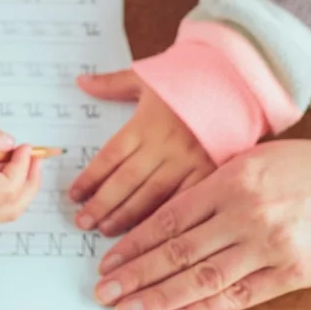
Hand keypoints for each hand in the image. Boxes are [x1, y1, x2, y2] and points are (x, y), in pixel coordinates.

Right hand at [0, 120, 44, 230]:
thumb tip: (8, 143)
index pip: (7, 187)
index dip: (23, 166)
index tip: (24, 147)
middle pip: (12, 208)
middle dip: (30, 182)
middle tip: (34, 159)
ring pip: (3, 215)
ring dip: (19, 191)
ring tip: (20, 164)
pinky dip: (3, 197)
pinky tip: (0, 175)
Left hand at [68, 69, 216, 235]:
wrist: (236, 81)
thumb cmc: (189, 79)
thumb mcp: (148, 76)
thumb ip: (112, 84)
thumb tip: (81, 82)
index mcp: (146, 123)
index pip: (110, 156)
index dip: (90, 178)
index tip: (74, 195)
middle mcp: (164, 145)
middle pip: (126, 180)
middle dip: (102, 204)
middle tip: (82, 222)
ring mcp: (188, 161)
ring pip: (152, 195)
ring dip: (127, 215)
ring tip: (106, 230)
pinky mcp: (209, 173)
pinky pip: (183, 200)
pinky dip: (165, 218)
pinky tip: (149, 233)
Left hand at [91, 138, 310, 309]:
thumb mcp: (256, 157)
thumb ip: (214, 182)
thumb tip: (169, 213)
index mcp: (232, 179)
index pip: (170, 218)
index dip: (135, 243)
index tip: (108, 260)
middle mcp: (246, 213)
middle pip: (178, 252)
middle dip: (136, 275)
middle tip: (105, 292)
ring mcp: (269, 245)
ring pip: (202, 278)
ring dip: (160, 298)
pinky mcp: (291, 272)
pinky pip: (238, 296)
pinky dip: (203, 308)